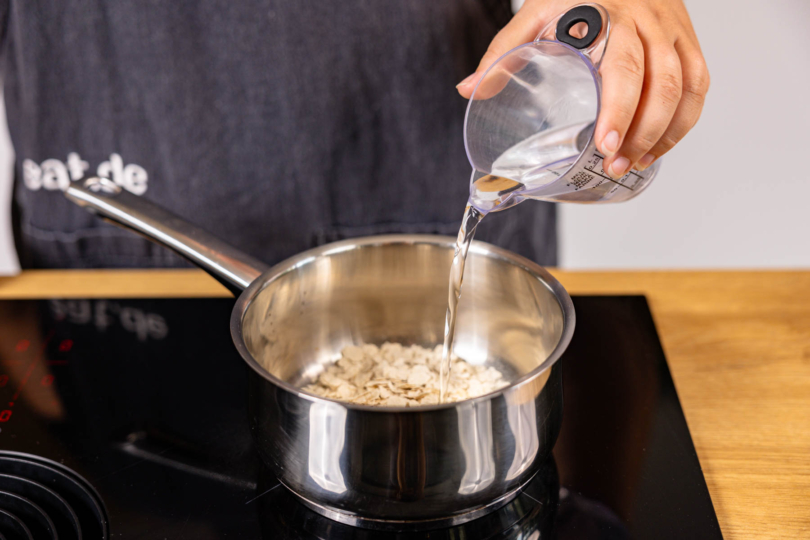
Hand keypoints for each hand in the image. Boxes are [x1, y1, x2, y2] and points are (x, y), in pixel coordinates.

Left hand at [457, 0, 709, 178]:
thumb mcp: (535, 13)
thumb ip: (503, 51)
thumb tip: (469, 91)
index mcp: (607, 15)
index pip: (622, 67)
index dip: (619, 108)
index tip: (603, 143)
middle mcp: (647, 23)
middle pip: (660, 83)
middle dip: (639, 132)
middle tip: (612, 164)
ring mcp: (672, 31)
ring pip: (684, 88)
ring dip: (661, 133)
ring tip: (632, 164)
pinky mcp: (687, 40)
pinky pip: (698, 85)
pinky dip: (683, 122)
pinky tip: (659, 146)